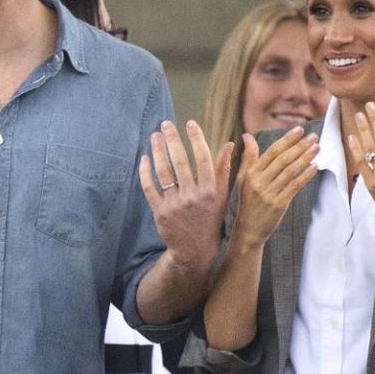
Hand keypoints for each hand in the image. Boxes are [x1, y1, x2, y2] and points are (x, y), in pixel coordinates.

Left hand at [139, 120, 233, 269]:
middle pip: (180, 161)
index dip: (196, 138)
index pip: (204, 158)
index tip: (190, 123)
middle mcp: (193, 196)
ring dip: (158, 151)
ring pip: (163, 172)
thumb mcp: (222, 196)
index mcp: (210, 191)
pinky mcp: (160, 212)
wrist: (194, 251)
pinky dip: (145, 172)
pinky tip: (145, 158)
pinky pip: (150, 188)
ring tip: (154, 136)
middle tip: (165, 124)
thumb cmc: (211, 219)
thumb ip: (224, 169)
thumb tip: (229, 144)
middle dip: (172, 139)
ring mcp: (175, 204)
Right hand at [234, 126, 318, 248]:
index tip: (299, 130)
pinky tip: (314, 167)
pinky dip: (305, 175)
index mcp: (251, 173)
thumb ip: (248, 157)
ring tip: (317, 148)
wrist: (248, 229)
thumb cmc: (247, 202)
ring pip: (290, 171)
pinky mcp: (278, 204)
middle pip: (283, 159)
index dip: (287, 140)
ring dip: (305, 158)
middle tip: (314, 137)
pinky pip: (294, 186)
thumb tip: (247, 135)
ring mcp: (269, 193)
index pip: (272, 151)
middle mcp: (259, 181)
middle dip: (300, 146)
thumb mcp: (242, 178)